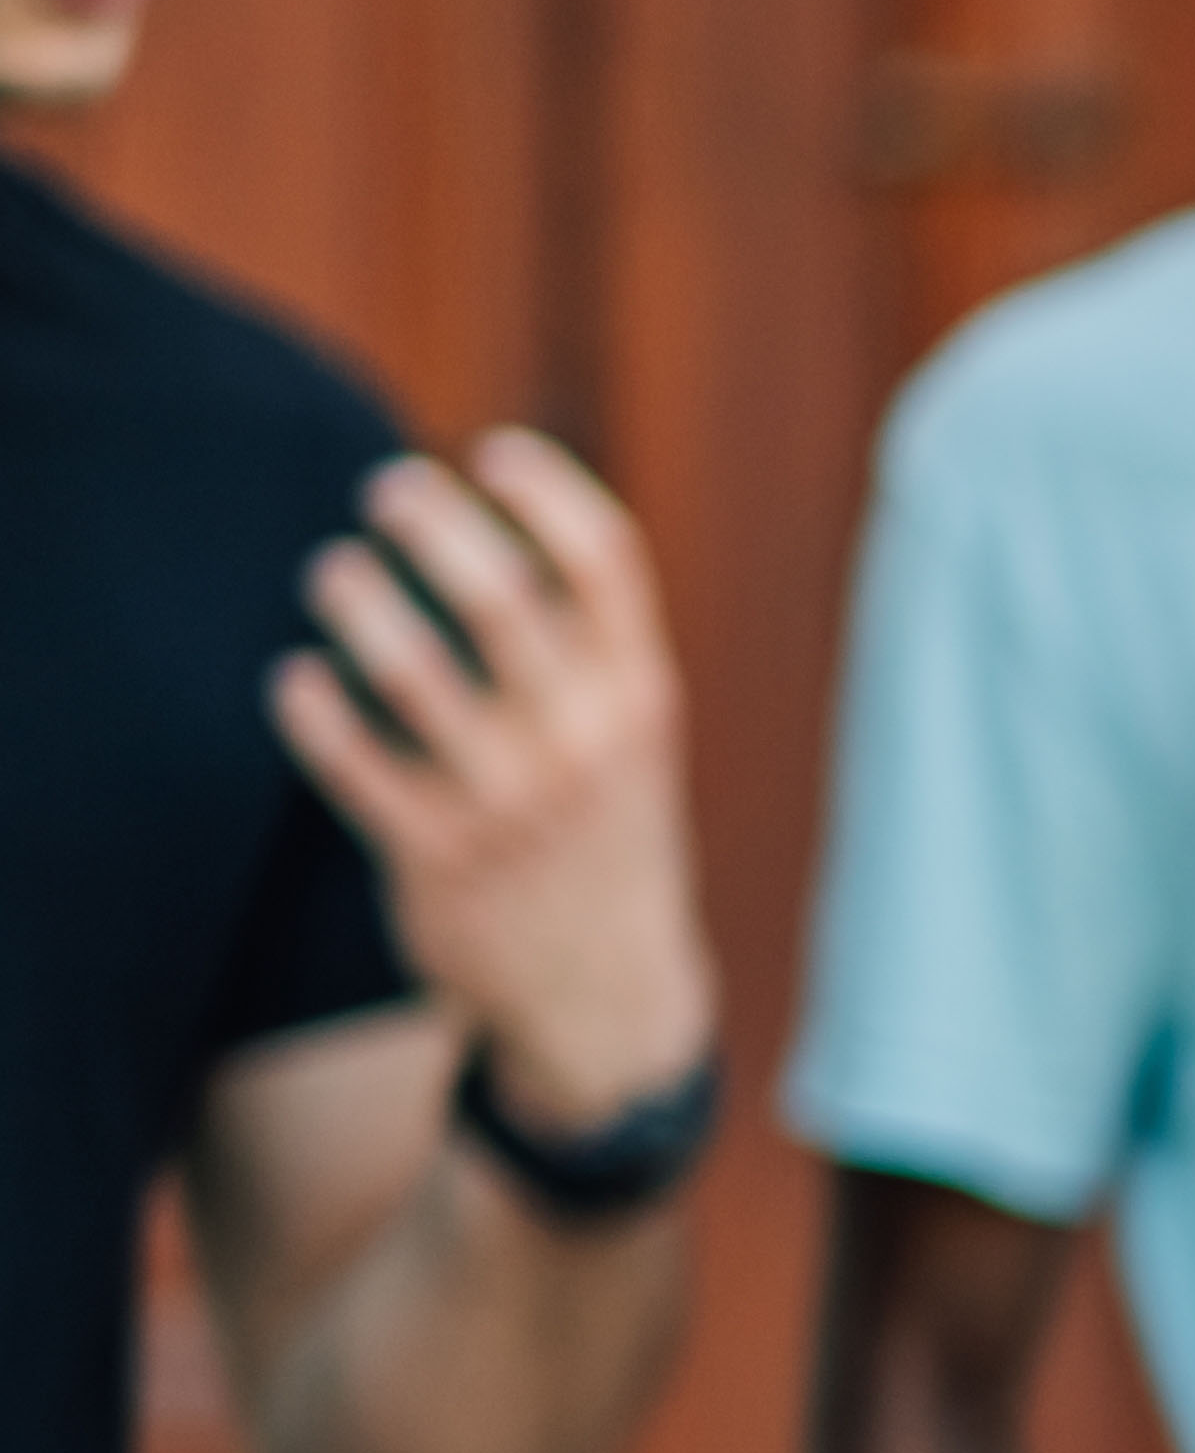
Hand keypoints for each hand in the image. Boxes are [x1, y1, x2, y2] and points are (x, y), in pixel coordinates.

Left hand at [266, 433, 719, 1135]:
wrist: (604, 997)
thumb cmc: (602, 838)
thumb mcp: (633, 743)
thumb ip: (588, 648)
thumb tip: (498, 519)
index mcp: (641, 703)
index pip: (606, 564)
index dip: (545, 489)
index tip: (492, 455)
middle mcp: (584, 745)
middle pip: (500, 597)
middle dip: (431, 523)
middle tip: (388, 490)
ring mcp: (510, 804)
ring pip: (411, 671)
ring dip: (359, 600)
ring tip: (335, 574)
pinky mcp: (437, 857)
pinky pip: (350, 761)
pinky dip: (310, 708)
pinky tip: (296, 682)